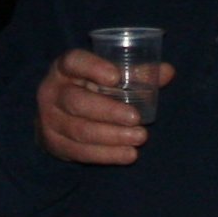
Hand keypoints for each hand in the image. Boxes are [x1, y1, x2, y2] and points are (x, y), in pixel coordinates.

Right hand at [36, 49, 173, 164]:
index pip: (74, 62)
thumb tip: (168, 71)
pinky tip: (128, 154)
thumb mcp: (106, 77)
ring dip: (112, 136)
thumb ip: (135, 73)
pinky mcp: (54, 143)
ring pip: (80, 130)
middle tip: (136, 118)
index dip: (93, 68)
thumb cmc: (90, 90)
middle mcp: (51, 92)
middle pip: (76, 101)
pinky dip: (107, 155)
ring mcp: (49, 120)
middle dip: (109, 111)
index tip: (115, 76)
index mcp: (64, 68)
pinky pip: (80, 152)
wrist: (58, 116)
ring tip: (140, 137)